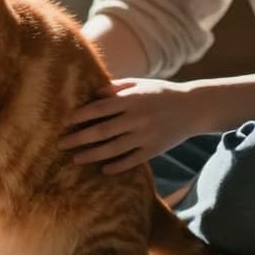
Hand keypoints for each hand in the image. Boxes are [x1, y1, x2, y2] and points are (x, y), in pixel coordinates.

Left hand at [58, 79, 205, 173]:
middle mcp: (136, 118)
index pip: (99, 109)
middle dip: (79, 138)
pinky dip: (117, 166)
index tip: (64, 122)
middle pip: (102, 131)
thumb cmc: (160, 93)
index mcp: (131, 100)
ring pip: (114, 149)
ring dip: (92, 155)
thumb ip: (115, 89)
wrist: (194, 107)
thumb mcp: (139, 84)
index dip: (80, 116)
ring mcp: (146, 135)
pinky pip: (133, 160)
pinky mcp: (155, 149)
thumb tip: (91, 94)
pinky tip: (103, 169)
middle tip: (61, 144)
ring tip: (76, 158)